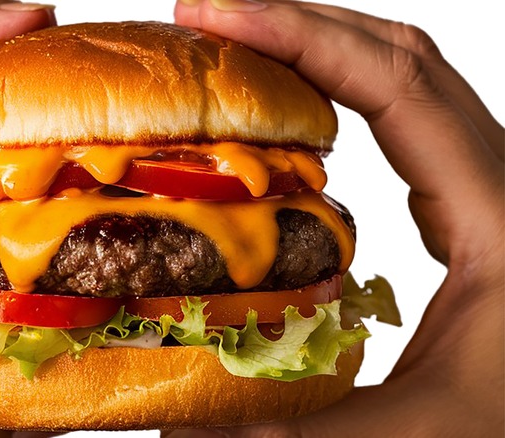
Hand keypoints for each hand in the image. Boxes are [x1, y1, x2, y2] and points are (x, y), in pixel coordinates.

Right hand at [170, 0, 502, 435]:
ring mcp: (485, 183)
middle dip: (297, 22)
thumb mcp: (412, 435)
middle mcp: (502, 181)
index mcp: (502, 221)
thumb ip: (291, 433)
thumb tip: (179, 422)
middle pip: (401, 55)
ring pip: (407, 74)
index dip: (302, 39)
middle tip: (207, 17)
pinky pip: (404, 111)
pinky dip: (340, 85)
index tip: (220, 17)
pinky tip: (292, 106)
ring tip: (236, 43)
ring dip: (319, 45)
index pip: (399, 87)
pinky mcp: (466, 198)